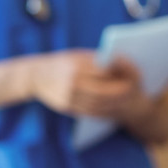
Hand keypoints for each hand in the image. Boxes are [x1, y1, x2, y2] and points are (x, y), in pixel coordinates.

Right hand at [31, 50, 150, 118]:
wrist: (34, 75)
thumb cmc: (61, 62)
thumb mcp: (77, 56)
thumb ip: (96, 61)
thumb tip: (120, 66)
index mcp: (75, 65)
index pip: (104, 71)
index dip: (120, 73)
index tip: (132, 72)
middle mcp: (71, 81)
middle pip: (103, 90)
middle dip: (120, 91)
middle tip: (133, 89)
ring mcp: (68, 96)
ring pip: (98, 104)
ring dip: (115, 103)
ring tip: (126, 100)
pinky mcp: (66, 107)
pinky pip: (89, 112)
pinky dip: (103, 111)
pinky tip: (112, 108)